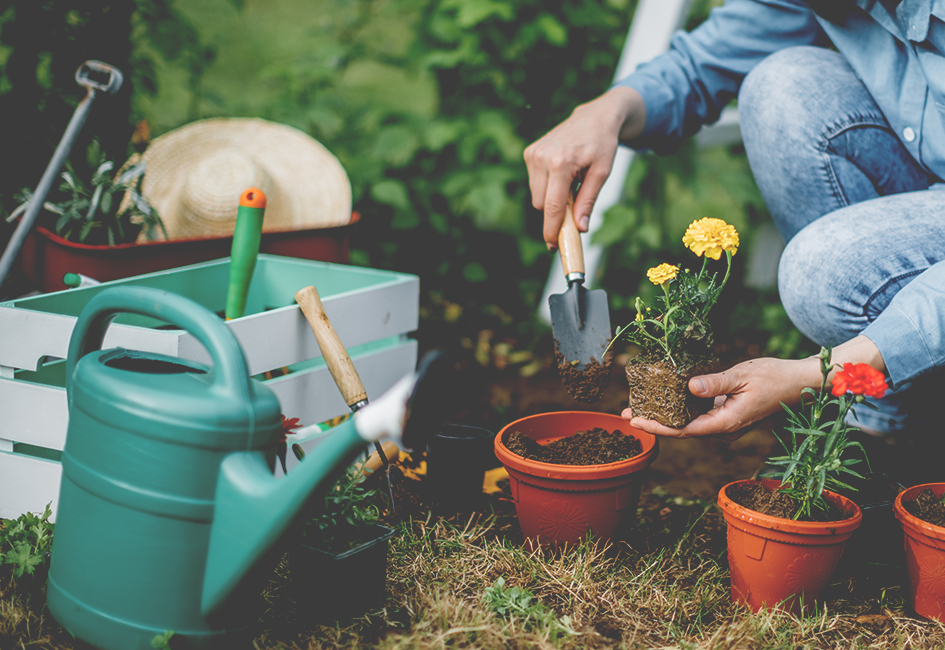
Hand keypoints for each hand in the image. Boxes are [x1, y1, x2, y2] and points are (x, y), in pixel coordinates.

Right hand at [524, 87, 645, 249]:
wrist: (595, 117)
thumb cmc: (602, 144)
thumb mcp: (602, 173)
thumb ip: (588, 201)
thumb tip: (581, 228)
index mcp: (561, 164)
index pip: (551, 207)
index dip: (551, 230)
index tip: (553, 246)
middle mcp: (542, 158)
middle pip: (541, 205)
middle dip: (555, 211)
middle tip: (575, 205)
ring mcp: (533, 154)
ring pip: (537, 195)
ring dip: (552, 197)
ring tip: (572, 181)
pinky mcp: (530, 152)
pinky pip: (535, 183)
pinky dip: (548, 185)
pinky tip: (563, 172)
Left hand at [621, 356, 822, 439]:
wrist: (799, 382)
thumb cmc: (775, 378)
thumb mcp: (743, 375)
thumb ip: (716, 383)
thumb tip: (690, 386)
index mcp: (726, 423)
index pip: (684, 430)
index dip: (657, 427)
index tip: (635, 421)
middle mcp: (723, 428)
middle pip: (681, 429)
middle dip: (654, 422)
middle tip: (627, 412)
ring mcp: (725, 422)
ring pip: (688, 422)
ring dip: (665, 415)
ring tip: (639, 405)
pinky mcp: (726, 413)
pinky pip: (698, 414)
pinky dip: (680, 407)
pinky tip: (665, 397)